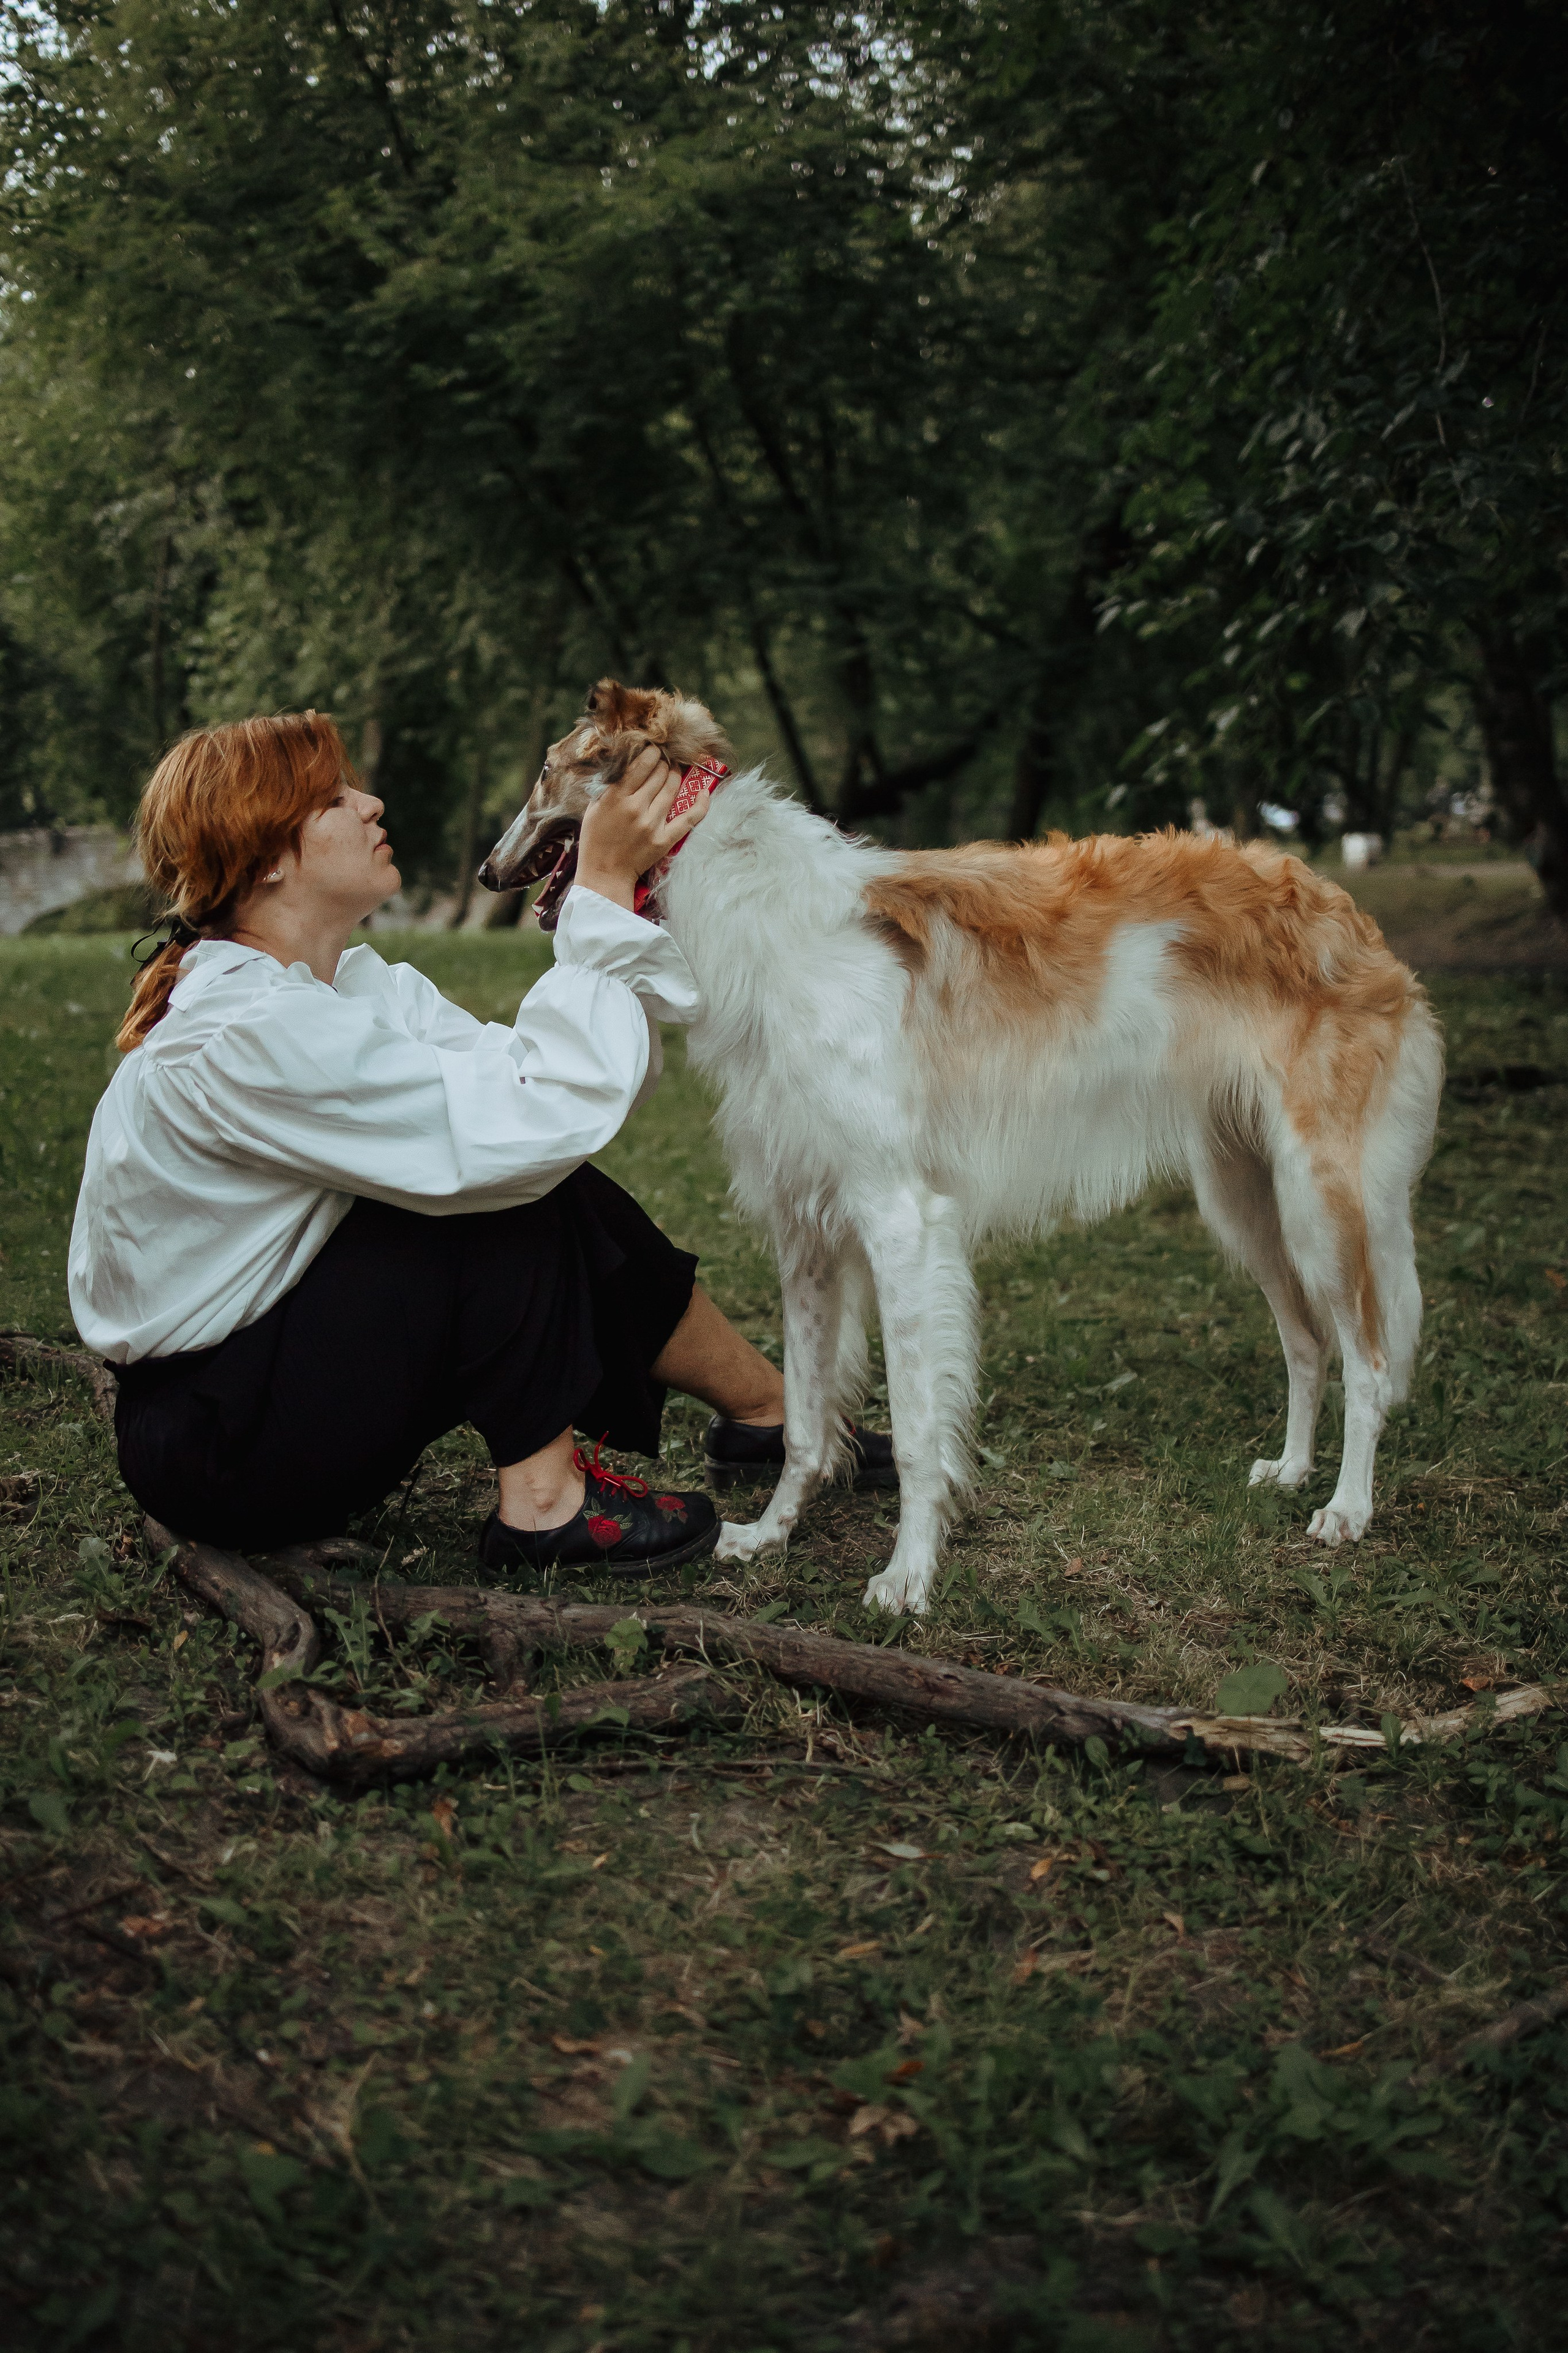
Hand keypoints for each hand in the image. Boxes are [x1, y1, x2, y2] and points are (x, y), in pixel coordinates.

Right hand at [574, 746, 702, 911]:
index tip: (653, 750)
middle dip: (663, 763)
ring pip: (673, 788)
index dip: (651, 752)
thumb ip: (609, 786)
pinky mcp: (664, 840)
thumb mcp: (594, 807)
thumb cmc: (595, 839)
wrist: (604, 874)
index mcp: (615, 798)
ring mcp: (652, 825)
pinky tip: (704, 791)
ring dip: (675, 775)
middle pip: (659, 773)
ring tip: (674, 770)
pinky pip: (689, 818)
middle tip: (663, 760)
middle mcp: (635, 808)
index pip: (641, 764)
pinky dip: (700, 804)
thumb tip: (627, 762)